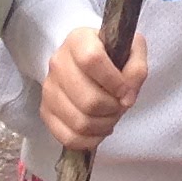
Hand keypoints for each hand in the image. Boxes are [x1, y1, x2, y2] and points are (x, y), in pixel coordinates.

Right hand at [41, 26, 146, 151]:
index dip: (114, 81)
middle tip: (120, 105)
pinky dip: (89, 140)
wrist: (89, 63)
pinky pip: (68, 137)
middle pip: (88, 99)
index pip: (92, 60)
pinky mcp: (45, 111)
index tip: (126, 91)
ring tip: (111, 116)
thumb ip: (136, 68)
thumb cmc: (112, 56)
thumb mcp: (132, 50)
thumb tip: (126, 97)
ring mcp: (49, 89)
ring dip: (103, 125)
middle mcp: (58, 62)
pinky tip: (98, 129)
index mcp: (78, 40)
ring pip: (79, 121)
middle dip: (112, 108)